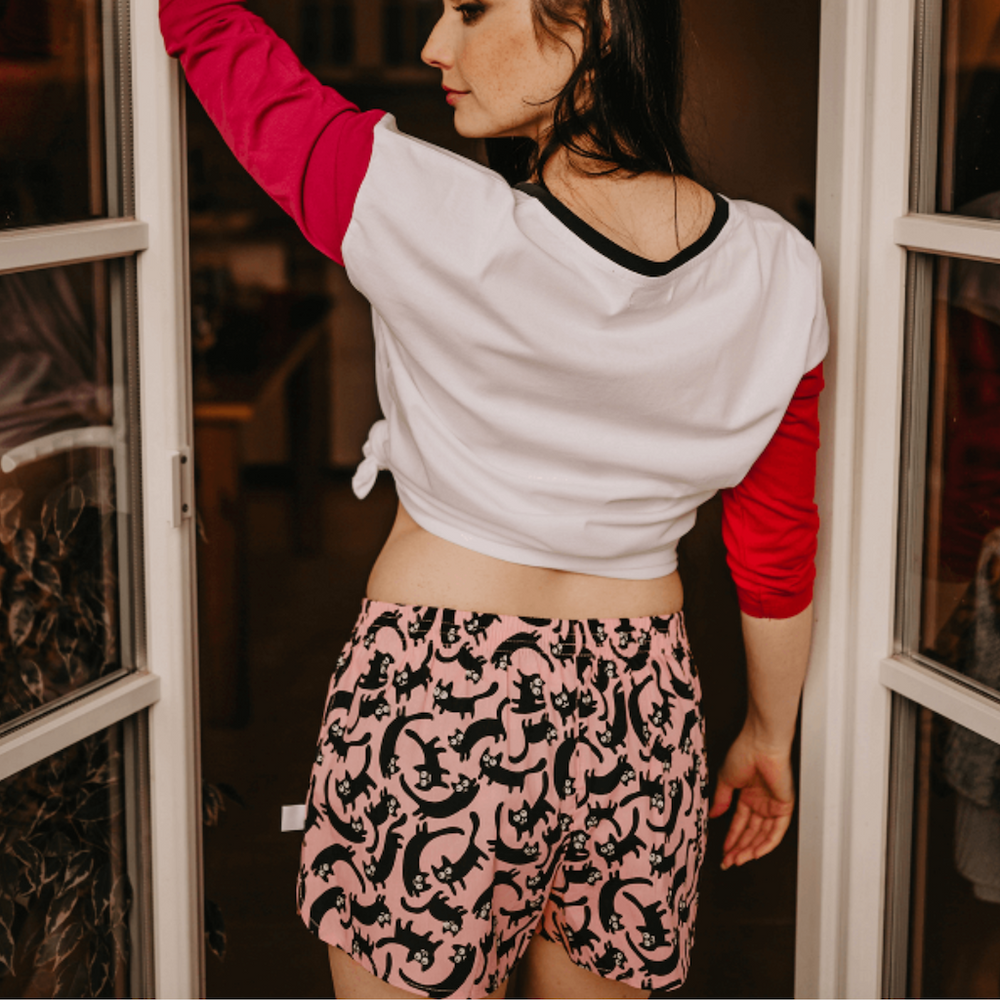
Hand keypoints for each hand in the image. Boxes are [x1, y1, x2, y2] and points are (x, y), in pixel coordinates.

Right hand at [709, 726, 795, 869]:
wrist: (760, 744)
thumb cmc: (744, 752)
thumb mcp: (725, 779)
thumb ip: (721, 800)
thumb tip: (713, 815)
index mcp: (748, 794)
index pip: (740, 823)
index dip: (731, 838)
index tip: (723, 851)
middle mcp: (761, 802)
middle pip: (750, 832)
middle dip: (738, 848)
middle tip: (727, 861)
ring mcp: (773, 805)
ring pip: (762, 835)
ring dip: (749, 849)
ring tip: (736, 860)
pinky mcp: (784, 807)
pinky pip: (776, 832)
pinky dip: (765, 844)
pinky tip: (753, 853)